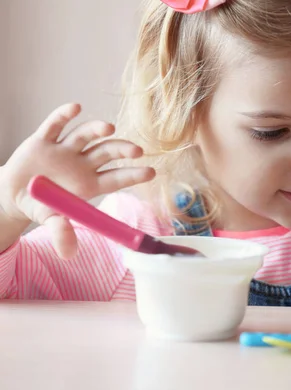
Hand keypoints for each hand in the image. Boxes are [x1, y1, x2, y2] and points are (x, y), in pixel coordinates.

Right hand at [0, 103, 154, 258]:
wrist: (12, 194)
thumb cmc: (41, 206)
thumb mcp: (50, 221)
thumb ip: (61, 234)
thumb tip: (70, 254)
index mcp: (90, 183)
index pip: (118, 177)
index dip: (134, 174)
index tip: (152, 172)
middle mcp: (82, 163)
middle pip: (107, 153)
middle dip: (122, 150)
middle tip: (137, 151)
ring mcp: (64, 149)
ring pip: (85, 136)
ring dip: (97, 130)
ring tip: (108, 128)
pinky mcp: (43, 139)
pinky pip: (54, 124)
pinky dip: (63, 115)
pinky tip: (75, 108)